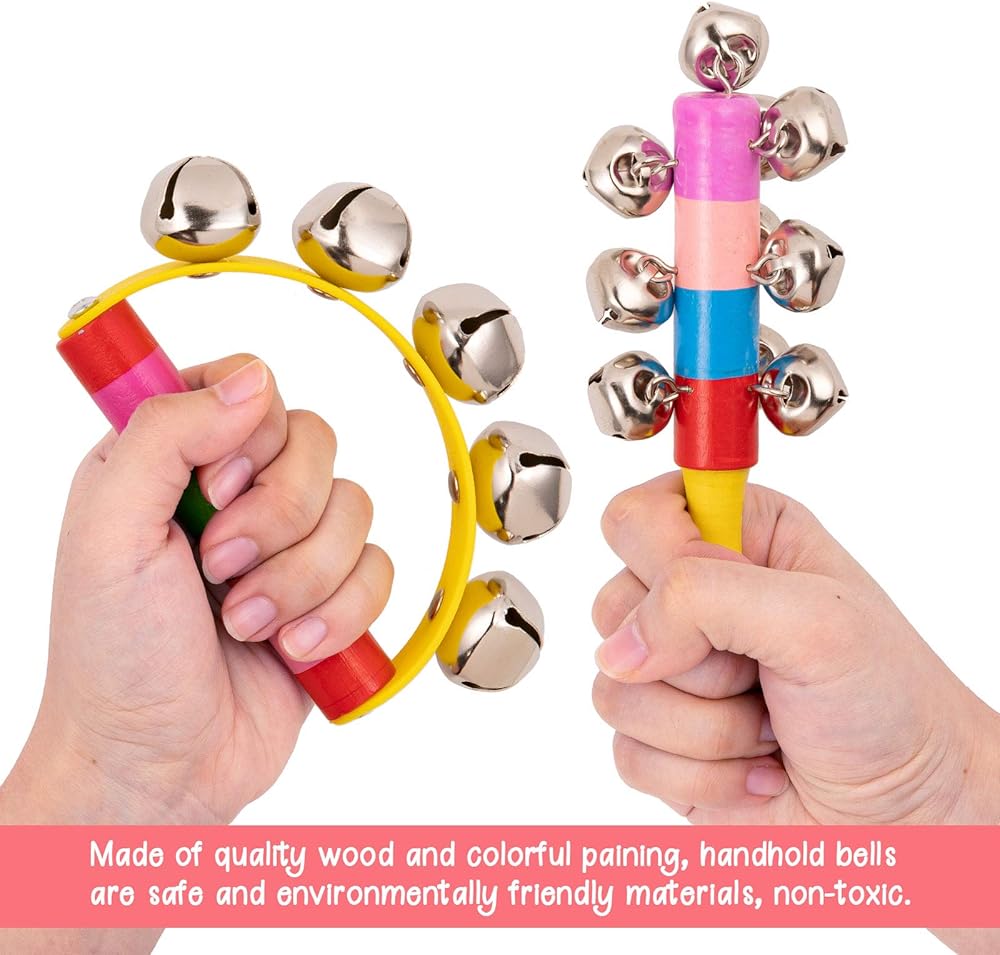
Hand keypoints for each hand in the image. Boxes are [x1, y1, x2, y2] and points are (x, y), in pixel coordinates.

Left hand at [2, 355, 392, 826]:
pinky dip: (339, 615)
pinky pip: (379, 569)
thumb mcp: (109, 531)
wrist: (159, 763)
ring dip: (301, 580)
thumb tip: (252, 380)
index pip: (249, 389)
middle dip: (277, 521)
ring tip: (246, 625)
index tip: (211, 494)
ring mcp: (289, 546)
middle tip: (221, 570)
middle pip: (315, 445)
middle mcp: (236, 495)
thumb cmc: (114, 657)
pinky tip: (291, 649)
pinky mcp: (331, 595)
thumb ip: (166, 433)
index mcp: (173, 462)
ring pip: (354, 509)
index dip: (248, 437)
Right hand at [591, 472, 999, 824]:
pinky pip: (627, 751)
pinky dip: (700, 774)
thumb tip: (622, 646)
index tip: (723, 601)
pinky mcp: (659, 739)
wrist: (907, 812)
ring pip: (615, 688)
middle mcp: (696, 599)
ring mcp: (671, 672)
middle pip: (614, 607)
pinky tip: (753, 767)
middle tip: (762, 672)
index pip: (638, 518)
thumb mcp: (814, 619)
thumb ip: (704, 597)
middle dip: (695, 660)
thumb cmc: (888, 704)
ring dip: (707, 728)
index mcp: (736, 537)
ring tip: (768, 727)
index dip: (664, 561)